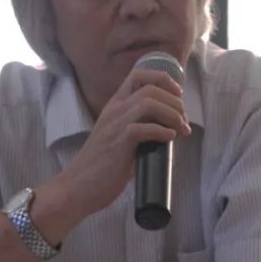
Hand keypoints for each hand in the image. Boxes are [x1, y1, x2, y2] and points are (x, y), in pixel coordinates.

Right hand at [49, 66, 190, 220]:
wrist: (77, 186)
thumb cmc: (101, 166)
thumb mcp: (117, 137)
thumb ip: (137, 128)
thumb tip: (167, 131)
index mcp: (115, 106)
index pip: (138, 75)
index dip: (164, 79)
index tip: (178, 96)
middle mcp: (114, 111)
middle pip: (150, 88)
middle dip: (175, 102)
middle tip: (184, 121)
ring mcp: (115, 126)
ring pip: (148, 103)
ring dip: (172, 114)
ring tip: (181, 129)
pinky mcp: (118, 144)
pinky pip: (144, 128)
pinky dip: (162, 131)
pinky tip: (170, 139)